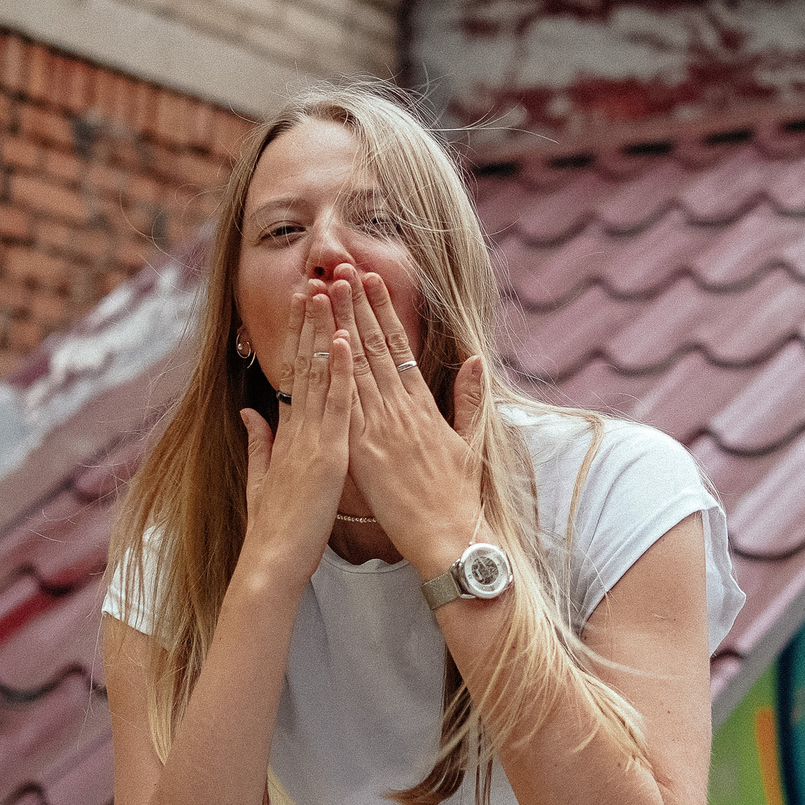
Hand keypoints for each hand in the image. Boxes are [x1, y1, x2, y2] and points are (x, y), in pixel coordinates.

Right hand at [235, 287, 354, 590]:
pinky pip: (336, 407)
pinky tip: (343, 341)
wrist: (272, 561)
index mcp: (288, 434)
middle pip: (303, 364)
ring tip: (326, 293)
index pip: (295, 375)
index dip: (298, 338)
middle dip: (309, 322)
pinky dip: (338, 373)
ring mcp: (311, 439)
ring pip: (317, 375)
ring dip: (323, 332)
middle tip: (313, 281)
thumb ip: (258, 442)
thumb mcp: (263, 478)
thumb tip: (250, 411)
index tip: (303, 305)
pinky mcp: (326, 456)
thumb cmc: (275, 528)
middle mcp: (298, 429)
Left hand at [328, 264, 486, 576]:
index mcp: (423, 406)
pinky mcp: (367, 451)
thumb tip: (475, 363)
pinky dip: (340, 373)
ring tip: (328, 290)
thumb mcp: (470, 442)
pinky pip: (350, 404)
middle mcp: (402, 409)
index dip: (382, 312)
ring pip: (359, 366)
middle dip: (356, 305)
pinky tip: (330, 343)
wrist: (453, 537)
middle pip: (374, 346)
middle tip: (340, 268)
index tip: (370, 281)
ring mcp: (384, 428)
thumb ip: (469, 400)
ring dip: (341, 325)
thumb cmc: (459, 498)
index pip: (399, 347)